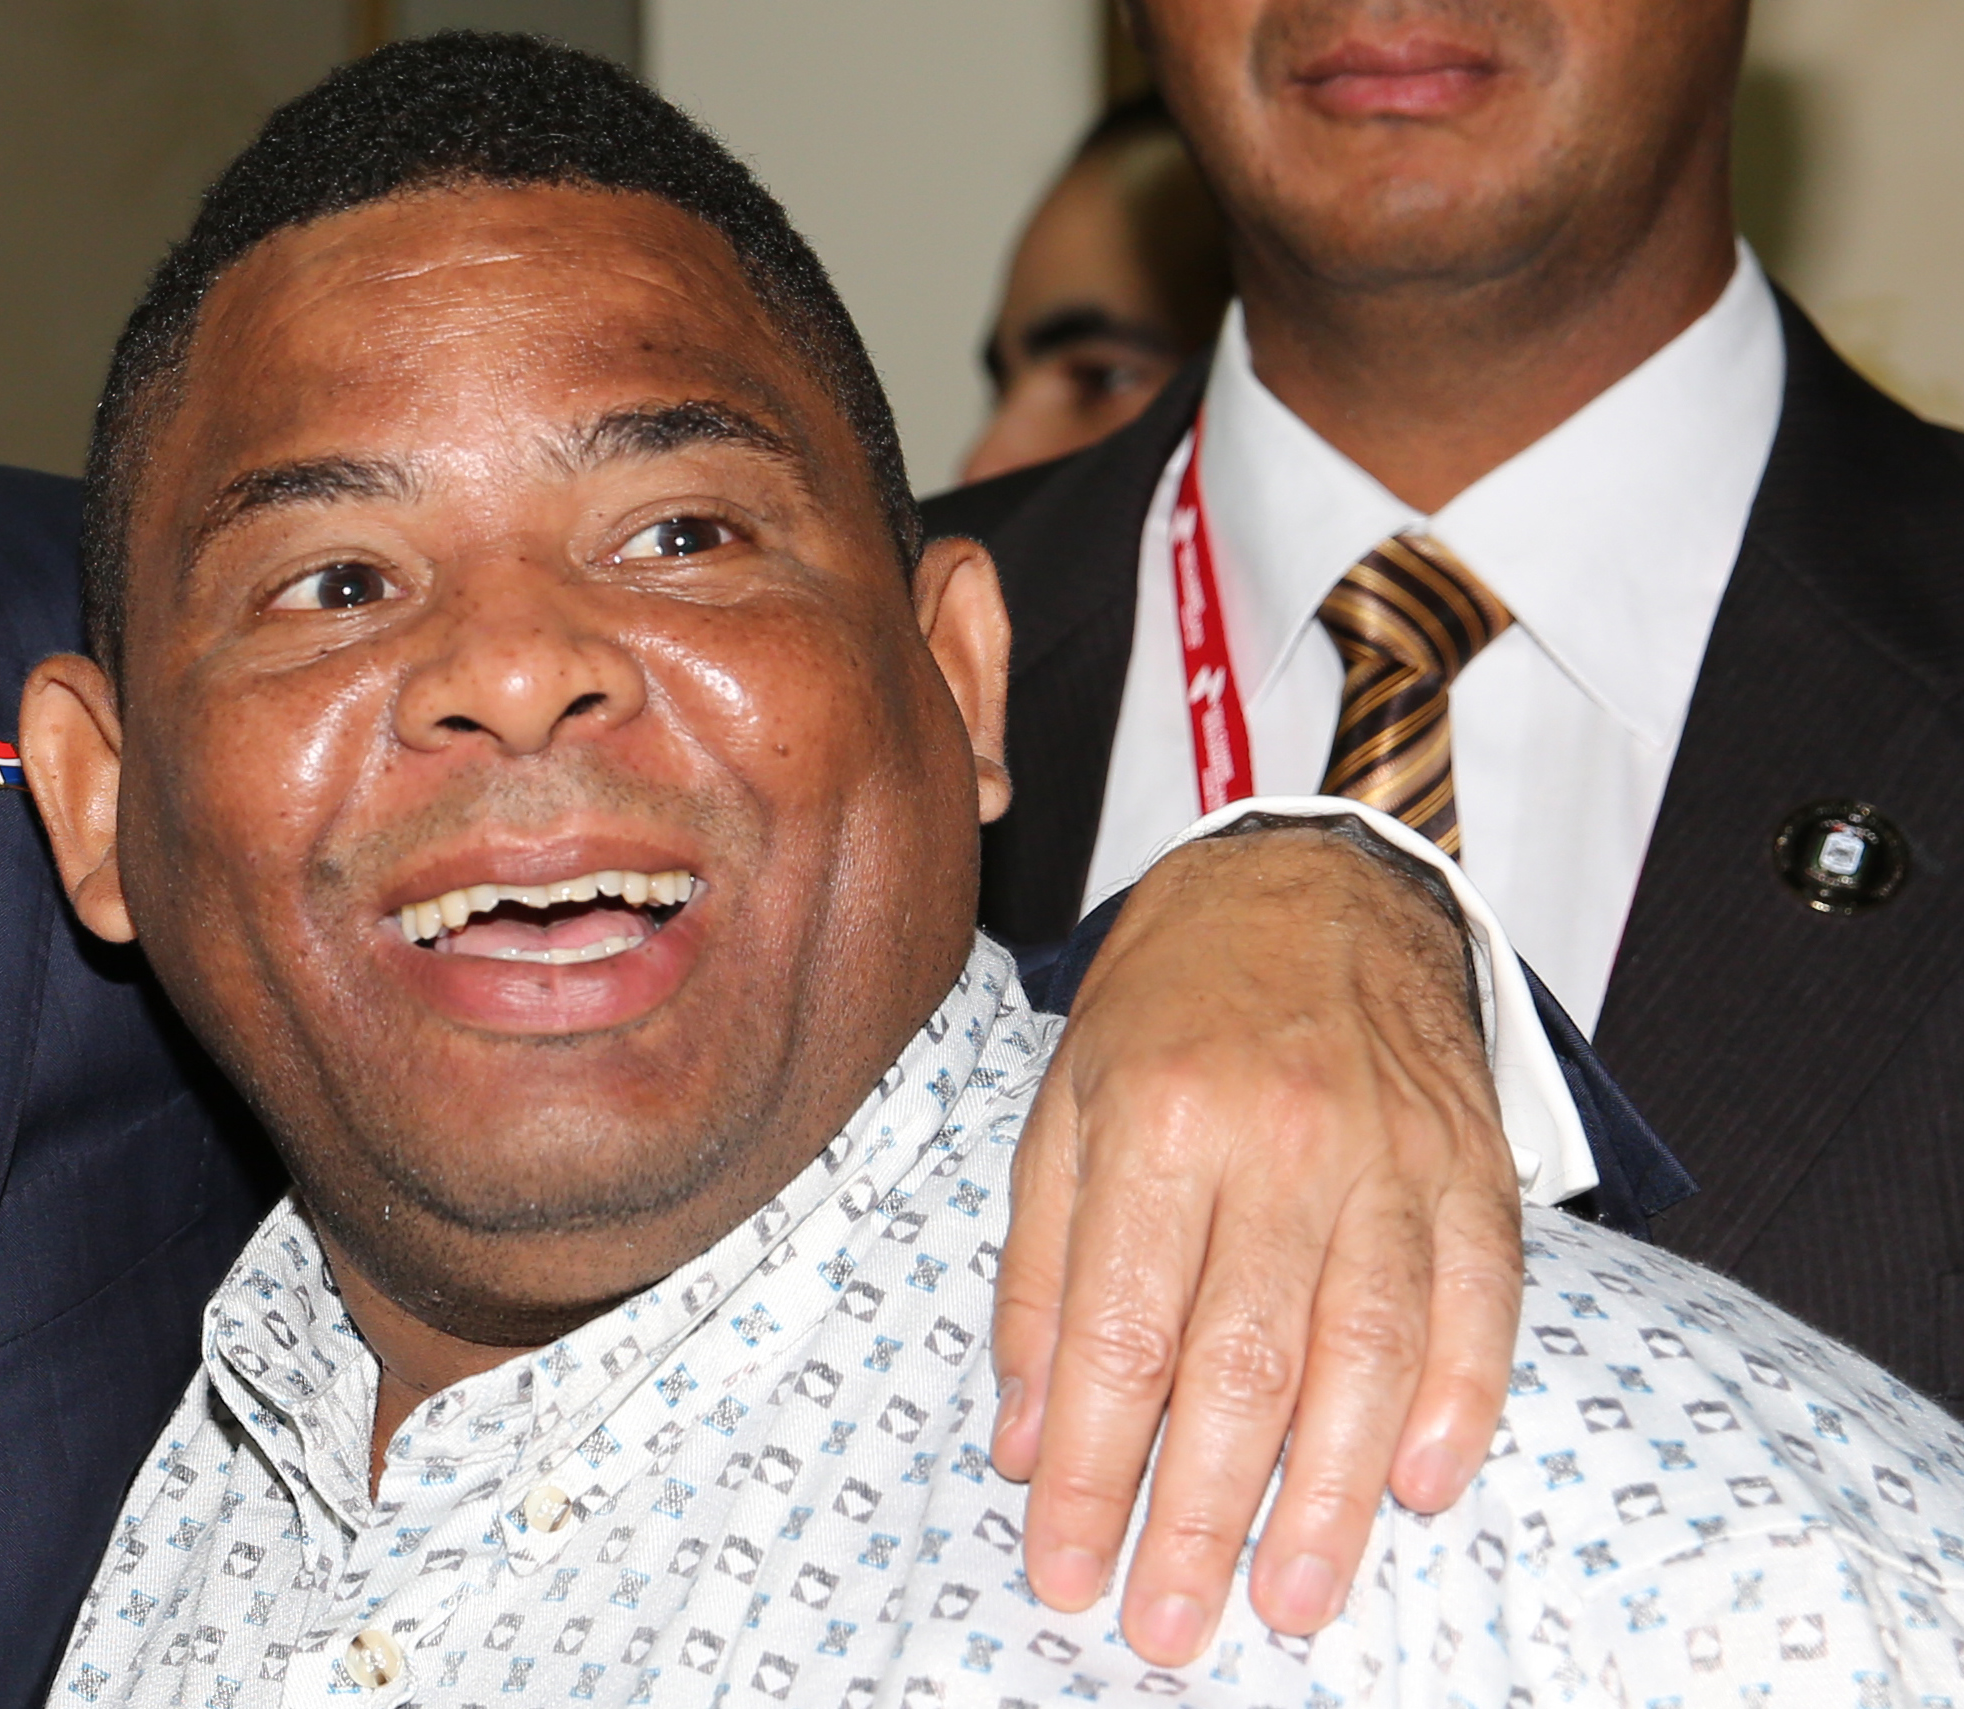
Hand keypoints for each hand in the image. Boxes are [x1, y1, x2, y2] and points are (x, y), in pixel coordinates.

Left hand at [991, 821, 1521, 1665]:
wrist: (1313, 881)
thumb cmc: (1169, 1005)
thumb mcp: (1058, 1109)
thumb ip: (1039, 1276)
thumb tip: (1026, 1440)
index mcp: (1154, 1121)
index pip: (1117, 1333)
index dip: (1090, 1469)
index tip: (1064, 1568)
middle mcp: (1278, 1142)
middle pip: (1239, 1364)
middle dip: (1198, 1515)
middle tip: (1169, 1625)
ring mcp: (1391, 1156)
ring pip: (1367, 1354)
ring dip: (1329, 1498)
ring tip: (1289, 1598)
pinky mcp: (1475, 1168)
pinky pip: (1480, 1307)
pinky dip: (1458, 1408)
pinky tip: (1421, 1491)